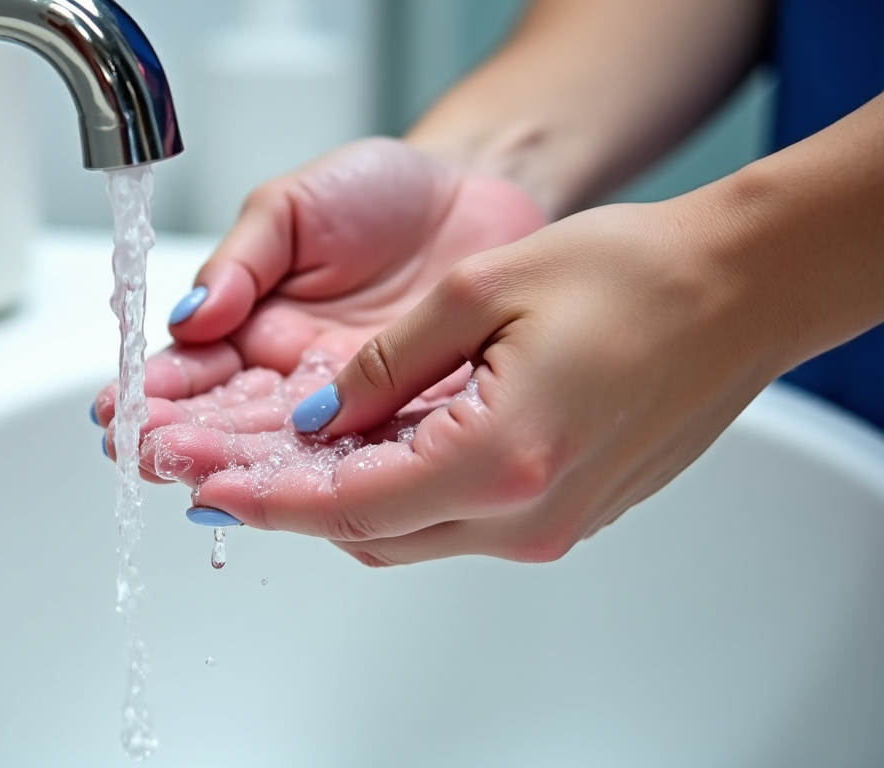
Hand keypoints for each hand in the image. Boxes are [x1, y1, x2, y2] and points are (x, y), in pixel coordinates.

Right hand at [94, 137, 545, 481]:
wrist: (476, 196)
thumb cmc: (381, 192)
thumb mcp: (291, 206)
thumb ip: (240, 261)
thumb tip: (188, 317)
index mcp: (250, 329)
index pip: (190, 372)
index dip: (153, 393)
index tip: (120, 410)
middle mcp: (289, 381)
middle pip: (227, 423)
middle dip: (184, 440)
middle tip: (152, 455)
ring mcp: (344, 409)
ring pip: (282, 451)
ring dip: (238, 465)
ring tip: (199, 474)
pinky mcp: (400, 422)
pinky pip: (358, 455)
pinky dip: (322, 474)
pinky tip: (286, 489)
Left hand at [158, 197, 783, 564]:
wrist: (735, 291)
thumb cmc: (631, 275)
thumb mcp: (478, 292)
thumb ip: (381, 366)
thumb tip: (312, 420)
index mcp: (499, 459)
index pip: (347, 505)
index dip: (266, 498)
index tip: (205, 487)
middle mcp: (526, 515)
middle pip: (369, 533)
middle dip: (288, 504)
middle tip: (218, 472)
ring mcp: (551, 524)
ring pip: (408, 532)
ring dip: (341, 498)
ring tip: (279, 458)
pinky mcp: (564, 515)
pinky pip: (454, 518)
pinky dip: (398, 490)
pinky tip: (365, 448)